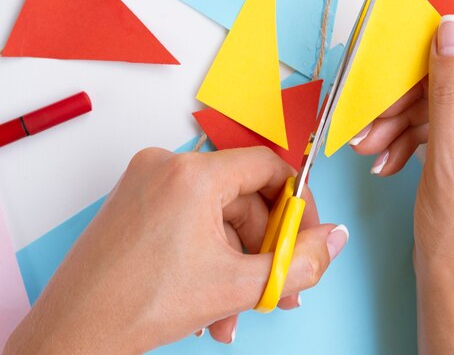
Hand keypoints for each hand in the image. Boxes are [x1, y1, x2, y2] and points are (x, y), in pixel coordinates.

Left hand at [5, 147, 347, 353]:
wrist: (74, 332)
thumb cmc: (137, 305)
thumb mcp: (236, 286)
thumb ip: (299, 262)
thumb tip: (333, 241)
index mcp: (193, 174)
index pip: (267, 166)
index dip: (297, 204)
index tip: (306, 234)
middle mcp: (167, 167)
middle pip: (243, 197)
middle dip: (265, 247)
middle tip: (280, 282)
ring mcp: (148, 182)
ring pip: (217, 216)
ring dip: (236, 262)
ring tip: (240, 307)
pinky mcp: (137, 201)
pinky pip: (191, 220)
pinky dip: (209, 255)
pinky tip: (213, 298)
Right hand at [351, 16, 453, 351]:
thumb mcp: (450, 158)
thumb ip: (449, 89)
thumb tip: (451, 29)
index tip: (419, 46)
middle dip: (417, 95)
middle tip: (378, 108)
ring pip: (451, 102)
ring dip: (405, 118)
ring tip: (369, 142)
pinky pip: (445, 124)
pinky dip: (412, 136)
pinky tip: (385, 156)